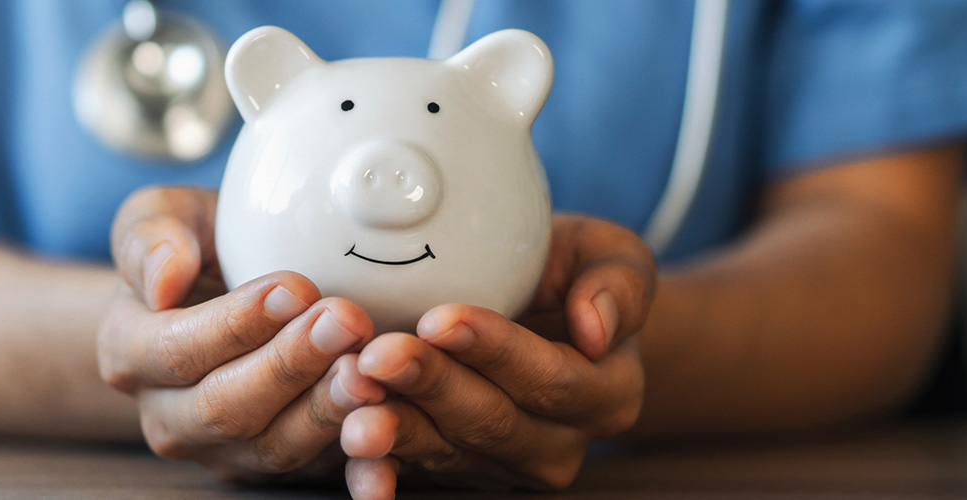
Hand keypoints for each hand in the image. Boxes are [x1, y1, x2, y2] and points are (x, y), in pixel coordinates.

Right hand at [99, 186, 389, 481]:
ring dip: (327, 409)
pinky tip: (388, 415)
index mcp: (129, 354)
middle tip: (346, 320)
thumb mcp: (163, 217)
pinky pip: (319, 469)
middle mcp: (169, 417)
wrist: (226, 290)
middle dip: (291, 365)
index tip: (293, 287)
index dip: (235, 324)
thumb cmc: (197, 247)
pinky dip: (356, 450)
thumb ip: (149, 237)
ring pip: (274, 446)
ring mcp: (222, 452)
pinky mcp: (276, 467)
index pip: (177, 351)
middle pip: (226, 407)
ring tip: (370, 367)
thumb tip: (162, 279)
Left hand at [341, 214, 655, 497]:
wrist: (544, 311)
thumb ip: (618, 284)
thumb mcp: (612, 257)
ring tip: (352, 391)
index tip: (442, 318)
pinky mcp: (457, 469)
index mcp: (606, 395)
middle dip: (431, 386)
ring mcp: (503, 464)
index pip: (551, 379)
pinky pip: (414, 466)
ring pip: (446, 448)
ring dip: (396, 424)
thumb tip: (598, 327)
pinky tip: (347, 432)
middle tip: (380, 354)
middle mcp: (559, 443)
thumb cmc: (575, 274)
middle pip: (492, 420)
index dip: (495, 351)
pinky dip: (379, 454)